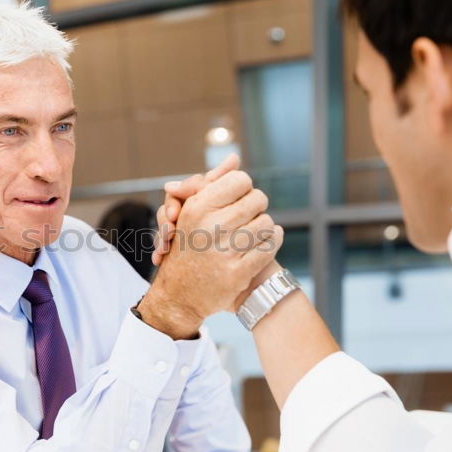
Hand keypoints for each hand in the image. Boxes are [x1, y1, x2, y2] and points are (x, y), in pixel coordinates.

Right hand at [153, 155, 282, 302]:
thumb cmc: (187, 246)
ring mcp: (224, 252)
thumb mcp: (191, 211)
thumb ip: (213, 182)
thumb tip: (234, 157)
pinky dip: (272, 243)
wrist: (179, 294)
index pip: (240, 180)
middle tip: (249, 214)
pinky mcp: (237, 273)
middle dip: (256, 206)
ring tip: (256, 230)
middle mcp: (209, 227)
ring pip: (266, 223)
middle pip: (257, 199)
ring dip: (264, 226)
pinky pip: (269, 248)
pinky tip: (266, 242)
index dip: (243, 188)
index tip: (238, 198)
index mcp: (197, 208)